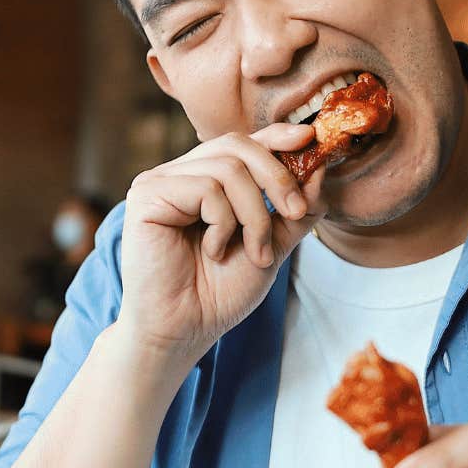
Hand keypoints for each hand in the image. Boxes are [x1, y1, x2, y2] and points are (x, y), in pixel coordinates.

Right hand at [115, 123, 322, 365]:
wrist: (185, 330)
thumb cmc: (219, 294)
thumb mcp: (272, 246)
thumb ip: (294, 210)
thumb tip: (320, 170)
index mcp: (204, 180)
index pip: (243, 143)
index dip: (276, 136)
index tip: (310, 140)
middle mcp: (179, 174)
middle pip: (238, 145)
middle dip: (277, 177)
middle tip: (296, 213)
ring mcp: (160, 182)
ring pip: (228, 168)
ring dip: (255, 214)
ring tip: (254, 252)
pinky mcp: (147, 195)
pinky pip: (205, 189)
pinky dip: (223, 223)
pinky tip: (214, 251)